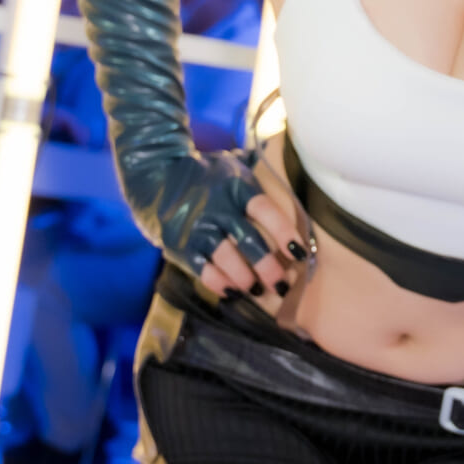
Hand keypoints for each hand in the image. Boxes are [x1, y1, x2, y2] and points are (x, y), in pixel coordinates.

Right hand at [195, 185, 308, 317]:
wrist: (164, 179)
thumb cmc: (214, 181)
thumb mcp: (237, 172)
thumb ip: (263, 191)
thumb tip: (296, 214)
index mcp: (236, 187)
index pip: (263, 209)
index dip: (282, 232)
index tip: (299, 253)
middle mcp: (217, 207)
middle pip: (247, 239)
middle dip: (267, 267)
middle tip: (280, 285)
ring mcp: (199, 227)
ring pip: (225, 257)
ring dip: (244, 278)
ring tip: (256, 290)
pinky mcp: (183, 246)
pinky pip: (203, 270)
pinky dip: (219, 284)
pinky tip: (233, 292)